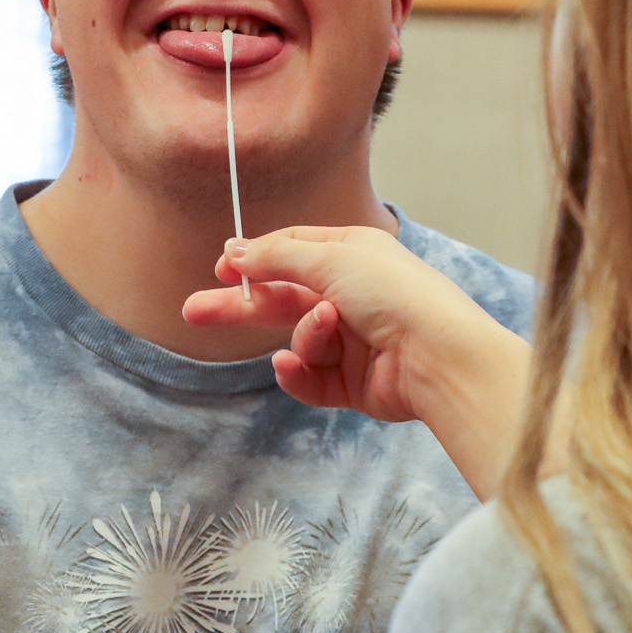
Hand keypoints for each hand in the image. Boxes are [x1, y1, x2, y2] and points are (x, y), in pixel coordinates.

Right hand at [183, 225, 529, 498]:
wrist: (438, 357)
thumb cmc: (395, 294)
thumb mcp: (331, 258)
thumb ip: (277, 256)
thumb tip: (235, 249)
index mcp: (353, 254)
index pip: (293, 250)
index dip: (256, 258)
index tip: (220, 268)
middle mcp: (352, 294)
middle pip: (282, 298)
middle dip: (240, 305)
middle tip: (193, 312)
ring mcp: (352, 341)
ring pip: (297, 339)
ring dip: (302, 335)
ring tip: (325, 330)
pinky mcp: (351, 383)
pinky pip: (308, 377)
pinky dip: (299, 372)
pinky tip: (295, 365)